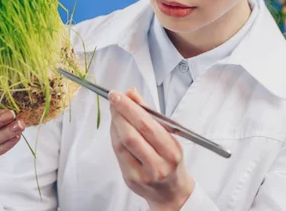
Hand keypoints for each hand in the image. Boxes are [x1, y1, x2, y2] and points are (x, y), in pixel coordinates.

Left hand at [109, 88, 194, 210]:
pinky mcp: (129, 179)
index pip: (147, 126)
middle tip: (114, 97)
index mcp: (171, 152)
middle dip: (120, 113)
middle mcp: (157, 166)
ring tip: (114, 109)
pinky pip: (118, 153)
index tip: (120, 95)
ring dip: (115, 122)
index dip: (130, 109)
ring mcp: (142, 174)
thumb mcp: (169, 136)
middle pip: (131, 135)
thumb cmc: (171, 160)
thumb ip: (150, 114)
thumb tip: (131, 93)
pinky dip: (114, 135)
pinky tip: (116, 125)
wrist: (171, 192)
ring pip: (122, 144)